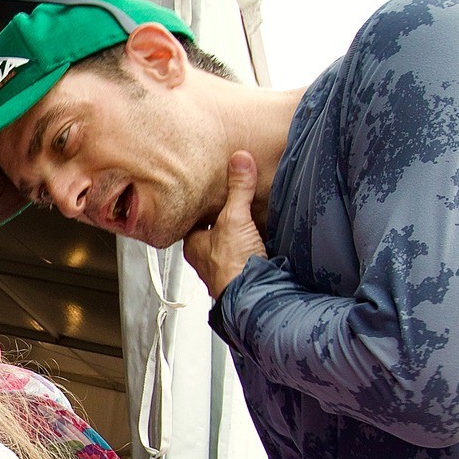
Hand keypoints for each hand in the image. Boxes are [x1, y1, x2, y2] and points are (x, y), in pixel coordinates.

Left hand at [182, 151, 266, 299]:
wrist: (253, 298)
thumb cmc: (232, 268)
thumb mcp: (234, 218)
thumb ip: (239, 189)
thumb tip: (239, 160)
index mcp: (194, 247)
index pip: (194, 222)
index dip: (203, 209)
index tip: (212, 196)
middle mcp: (206, 261)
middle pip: (213, 235)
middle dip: (224, 223)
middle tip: (236, 207)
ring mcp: (226, 270)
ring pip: (230, 247)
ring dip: (240, 237)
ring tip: (252, 222)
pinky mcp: (245, 277)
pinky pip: (248, 258)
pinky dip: (254, 249)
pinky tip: (264, 242)